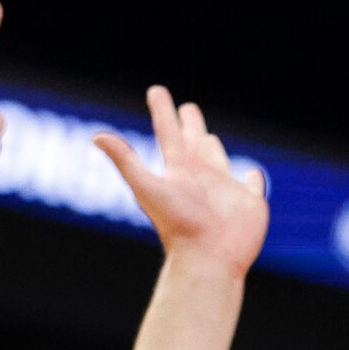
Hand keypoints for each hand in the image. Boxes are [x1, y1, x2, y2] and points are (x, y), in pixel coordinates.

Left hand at [97, 87, 269, 275]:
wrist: (209, 258)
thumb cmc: (179, 225)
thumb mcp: (148, 188)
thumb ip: (126, 161)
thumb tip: (96, 136)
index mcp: (179, 169)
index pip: (168, 131)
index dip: (162, 110)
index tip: (156, 91)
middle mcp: (201, 175)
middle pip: (193, 142)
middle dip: (190, 123)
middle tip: (187, 107)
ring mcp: (224, 188)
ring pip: (218, 159)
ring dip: (213, 147)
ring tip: (208, 136)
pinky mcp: (249, 202)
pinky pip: (251, 184)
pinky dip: (252, 178)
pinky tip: (251, 173)